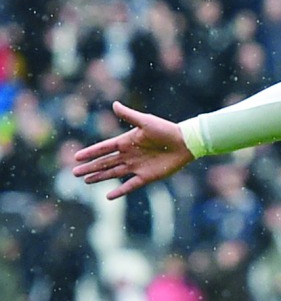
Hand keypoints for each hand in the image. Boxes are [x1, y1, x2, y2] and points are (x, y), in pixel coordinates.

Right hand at [73, 102, 195, 199]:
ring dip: (100, 177)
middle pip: (105, 162)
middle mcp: (129, 154)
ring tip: (86, 181)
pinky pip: (130, 185)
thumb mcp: (146, 121)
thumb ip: (129, 115)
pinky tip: (108, 196)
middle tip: (74, 172)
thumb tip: (114, 104)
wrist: (186, 142)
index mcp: (127, 141)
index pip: (104, 148)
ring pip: (113, 173)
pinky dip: (119, 191)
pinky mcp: (146, 176)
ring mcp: (137, 166)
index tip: (76, 156)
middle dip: (90, 167)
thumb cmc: (166, 130)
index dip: (91, 152)